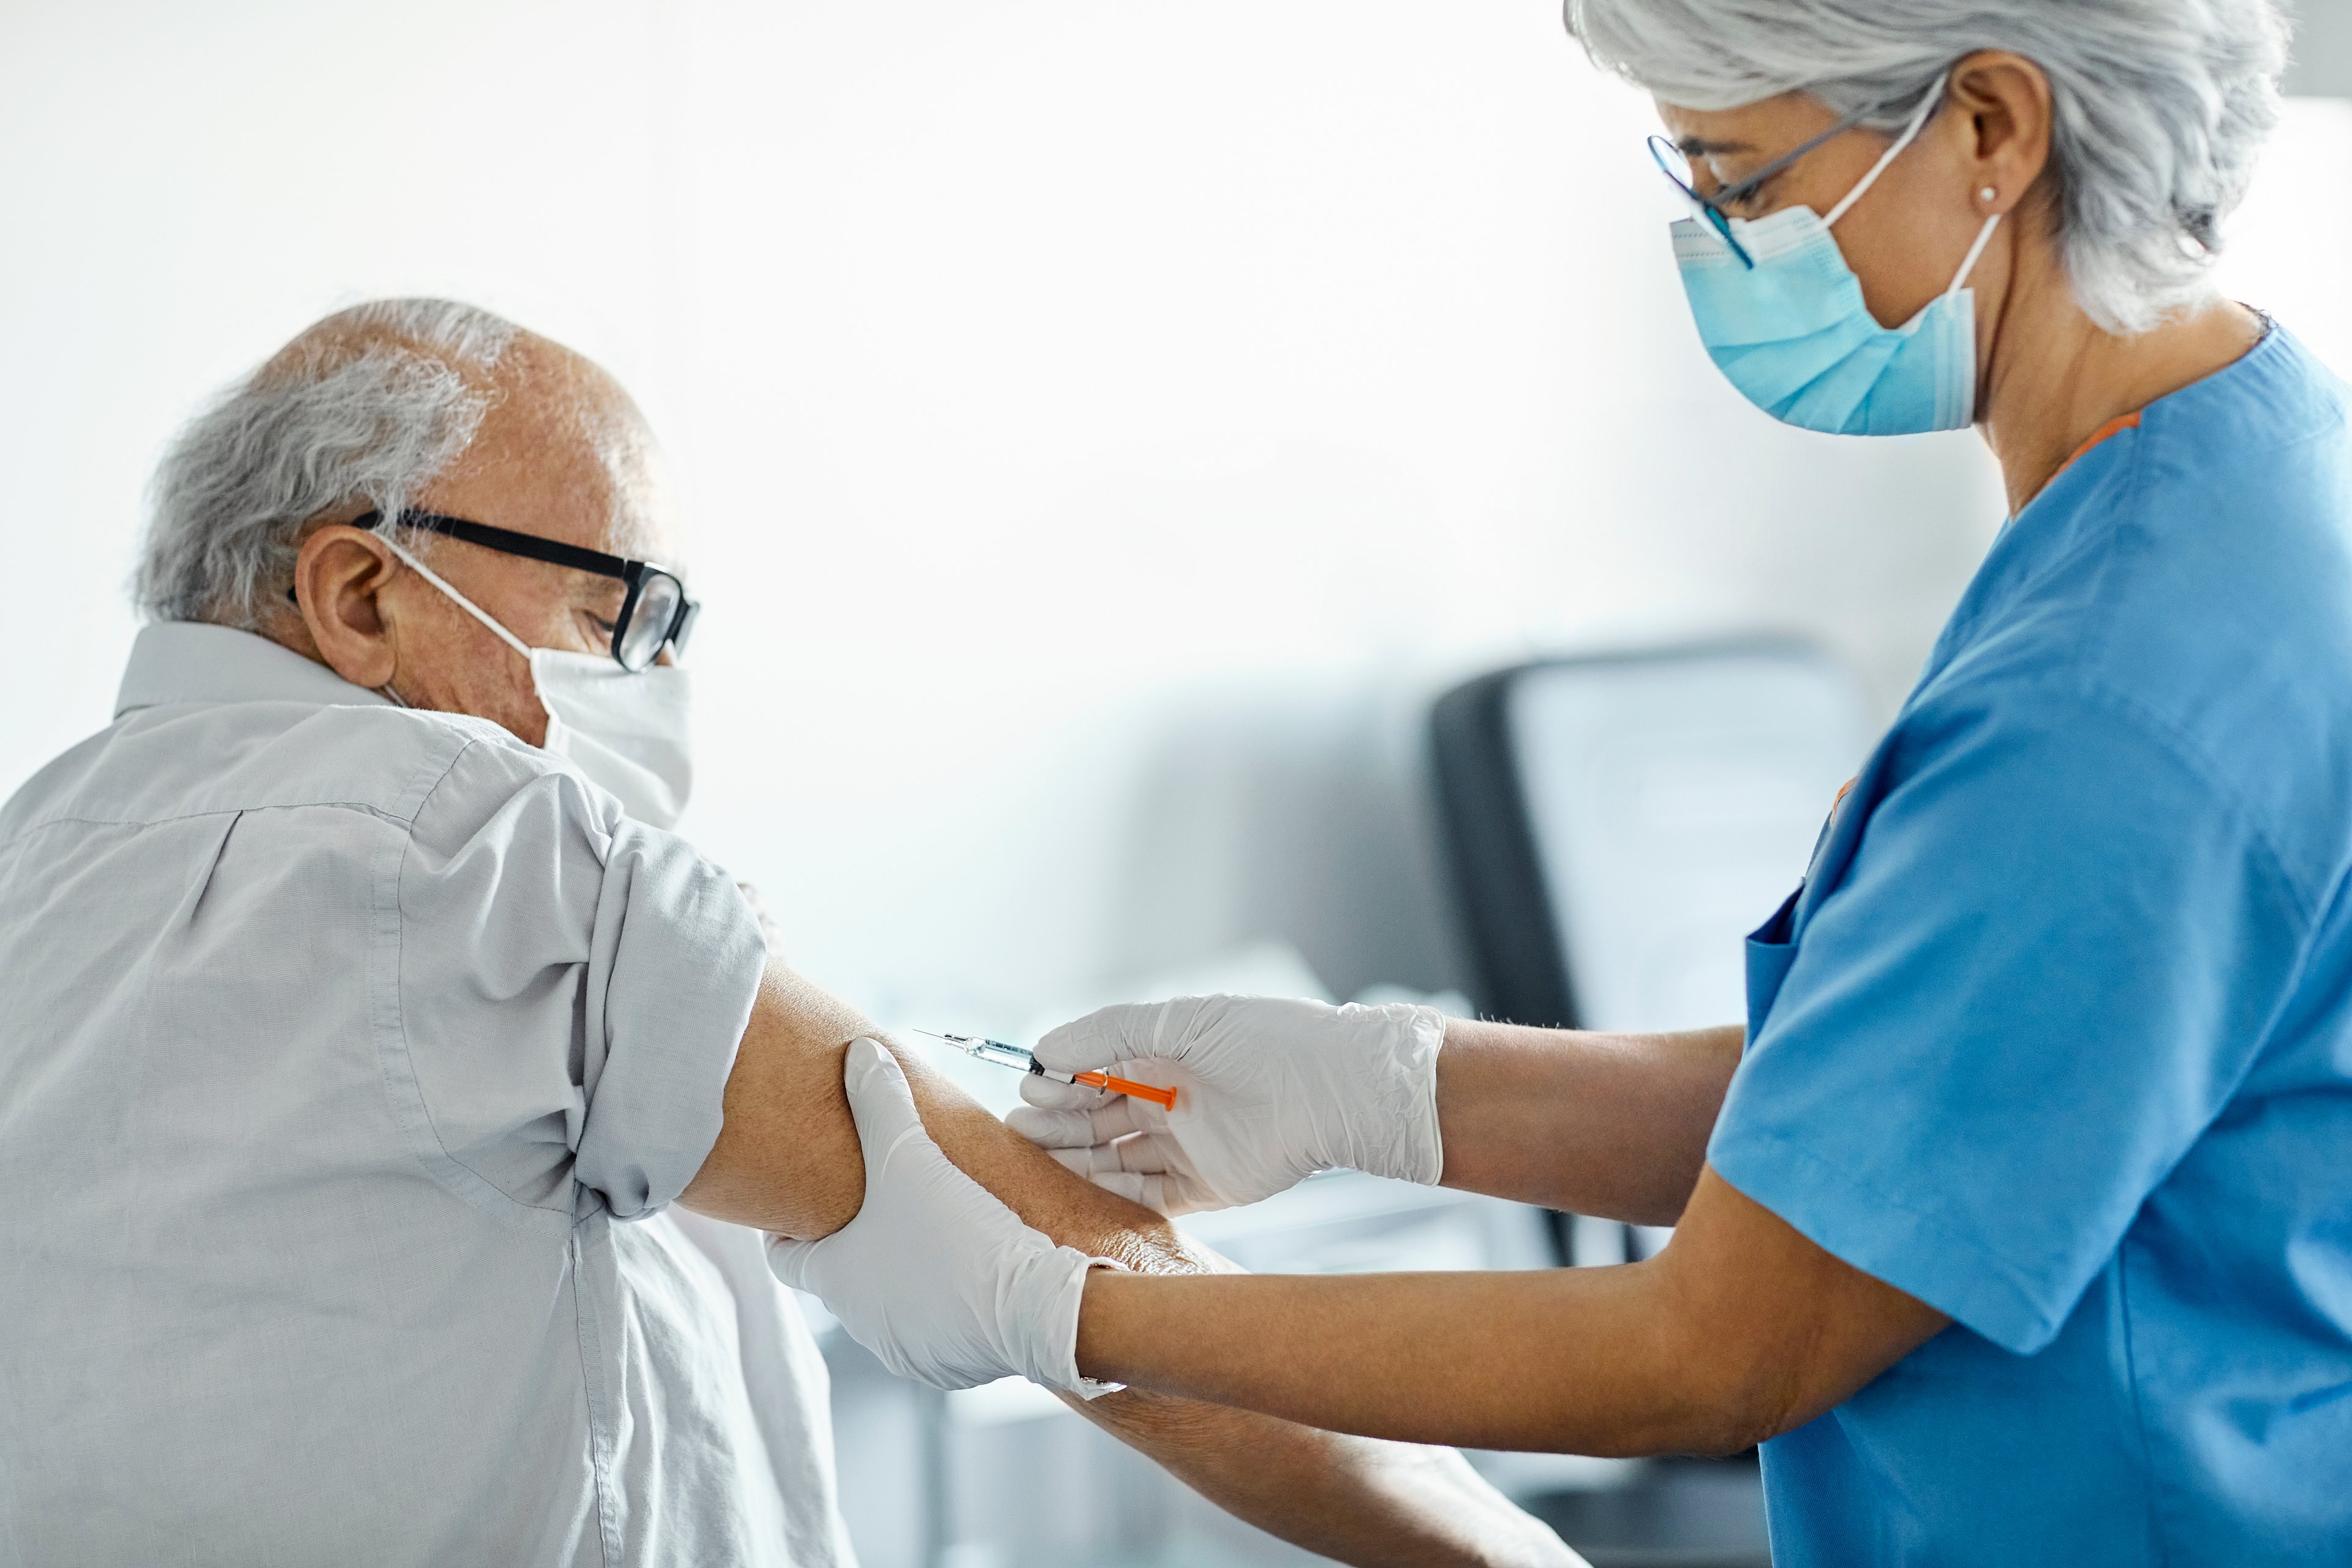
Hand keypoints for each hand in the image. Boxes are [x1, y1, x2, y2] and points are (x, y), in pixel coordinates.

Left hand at [768, 1038, 1121, 1396]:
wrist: (1035, 1308)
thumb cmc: (958, 1234)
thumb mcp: (909, 1155)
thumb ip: (879, 1101)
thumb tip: (859, 1053)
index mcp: (834, 1281)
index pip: (783, 1258)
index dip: (789, 1225)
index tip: (805, 1199)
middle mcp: (861, 1324)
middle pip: (842, 1274)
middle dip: (857, 1239)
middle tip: (878, 1198)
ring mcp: (906, 1349)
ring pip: (891, 1301)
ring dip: (903, 1270)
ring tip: (931, 1226)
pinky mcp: (952, 1364)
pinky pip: (937, 1325)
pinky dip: (945, 1298)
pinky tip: (970, 1263)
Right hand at [1005, 996, 1444, 1215]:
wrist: (1331, 1091)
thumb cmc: (1262, 1042)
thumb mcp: (1179, 1022)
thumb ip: (1108, 1033)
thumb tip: (1044, 1051)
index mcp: (1167, 1054)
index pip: (1097, 1069)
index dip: (1062, 1080)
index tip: (1030, 1088)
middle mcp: (1174, 1098)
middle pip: (1100, 1115)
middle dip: (1059, 1121)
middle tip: (1019, 1131)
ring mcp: (1189, 1143)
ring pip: (1117, 1155)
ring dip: (1076, 1157)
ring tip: (1035, 1159)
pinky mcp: (1207, 1185)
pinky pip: (1149, 1194)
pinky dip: (1113, 1192)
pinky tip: (1079, 1187)